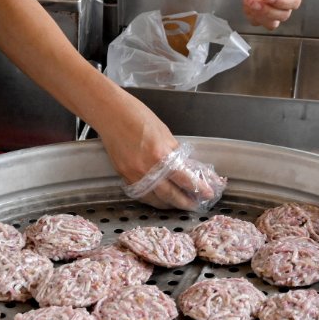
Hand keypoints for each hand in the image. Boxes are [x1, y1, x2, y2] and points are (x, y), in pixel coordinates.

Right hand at [95, 96, 218, 210]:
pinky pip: (140, 194)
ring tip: (178, 204)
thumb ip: (175, 153)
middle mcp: (146, 169)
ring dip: (168, 204)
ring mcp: (133, 174)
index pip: (184, 179)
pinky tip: (159, 198)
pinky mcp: (123, 176)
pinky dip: (152, 199)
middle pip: (169, 194)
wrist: (110, 114)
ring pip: (153, 199)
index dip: (198, 188)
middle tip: (195, 205)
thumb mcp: (164, 133)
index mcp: (160, 155)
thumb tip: (187, 168)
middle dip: (184, 202)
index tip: (208, 193)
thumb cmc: (137, 116)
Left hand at [234, 0, 301, 29]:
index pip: (294, 0)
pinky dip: (251, 16)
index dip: (283, 2)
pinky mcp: (258, 10)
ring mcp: (270, 6)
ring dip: (259, 16)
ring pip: (272, 23)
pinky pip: (257, 22)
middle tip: (253, 0)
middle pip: (283, 15)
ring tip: (248, 1)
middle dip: (267, 10)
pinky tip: (246, 3)